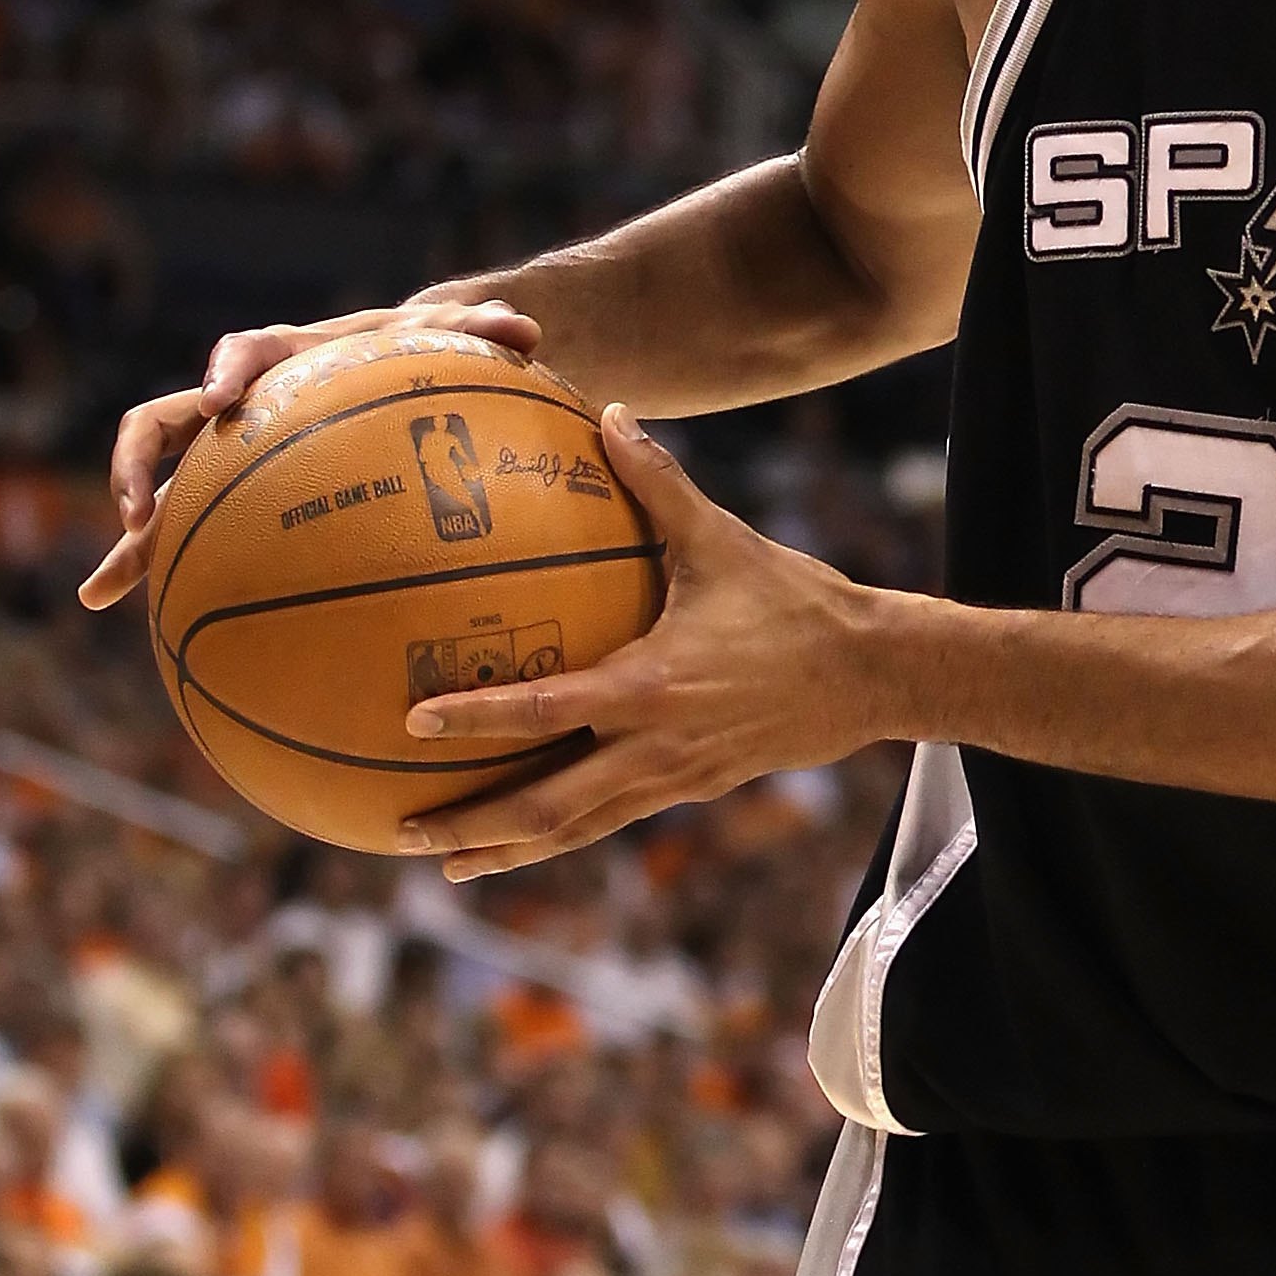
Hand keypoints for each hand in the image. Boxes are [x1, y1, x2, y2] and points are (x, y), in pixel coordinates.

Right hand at [78, 296, 539, 609]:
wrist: (384, 368)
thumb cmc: (412, 353)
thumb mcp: (441, 344)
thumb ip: (474, 334)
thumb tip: (525, 325)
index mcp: (281, 358)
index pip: (244, 351)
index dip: (225, 372)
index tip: (218, 404)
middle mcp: (236, 404)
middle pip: (163, 421)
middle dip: (140, 463)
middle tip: (140, 513)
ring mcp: (223, 453)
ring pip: (158, 487)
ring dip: (128, 535)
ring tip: (104, 590)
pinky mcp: (225, 496)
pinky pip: (182, 535)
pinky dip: (146, 570)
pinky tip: (113, 609)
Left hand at [397, 408, 904, 879]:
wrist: (874, 676)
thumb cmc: (797, 603)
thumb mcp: (724, 539)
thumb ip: (659, 482)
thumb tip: (608, 412)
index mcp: (650, 688)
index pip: (546, 711)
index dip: (476, 718)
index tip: (412, 722)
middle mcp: (655, 748)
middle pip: (548, 808)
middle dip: (473, 827)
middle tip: (402, 833)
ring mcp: (674, 779)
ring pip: (577, 830)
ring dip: (507, 849)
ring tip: (445, 863)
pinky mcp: (693, 788)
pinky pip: (612, 819)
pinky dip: (561, 832)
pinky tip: (525, 832)